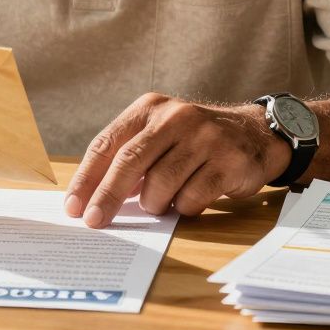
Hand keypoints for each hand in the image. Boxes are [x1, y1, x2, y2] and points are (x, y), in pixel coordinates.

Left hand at [65, 92, 290, 227]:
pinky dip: (184, 207)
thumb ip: (129, 156)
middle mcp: (176, 117)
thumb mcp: (160, 133)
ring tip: (162, 202)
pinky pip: (191, 198)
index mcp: (150, 108)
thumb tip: (91, 197)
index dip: (87, 177)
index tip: (74, 206)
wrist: (255, 133)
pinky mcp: (228, 161)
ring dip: (155, 204)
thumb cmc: (194, 140)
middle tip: (94, 221)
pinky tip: (189, 199)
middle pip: (129, 162)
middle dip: (107, 196)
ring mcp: (204, 138)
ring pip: (160, 185)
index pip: (107, 143)